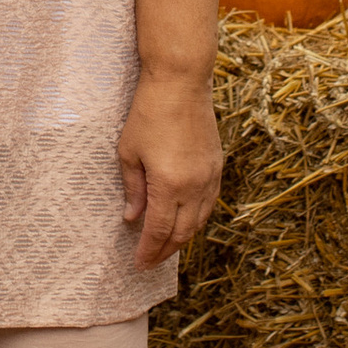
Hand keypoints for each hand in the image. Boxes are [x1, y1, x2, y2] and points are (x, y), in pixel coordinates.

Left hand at [117, 67, 223, 269]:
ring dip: (183, 238)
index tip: (138, 264)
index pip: (160, 231)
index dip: (149, 251)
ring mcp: (210, 175)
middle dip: (165, 251)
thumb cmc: (149, 113)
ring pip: (200, 220)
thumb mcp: (129, 152)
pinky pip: (209, 203)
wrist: (181, 82)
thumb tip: (133, 218)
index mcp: (170, 185)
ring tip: (165, 247)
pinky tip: (185, 220)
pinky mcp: (217, 165)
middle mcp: (195, 185)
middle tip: (150, 262)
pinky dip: (196, 218)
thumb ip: (134, 189)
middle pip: (183, 232)